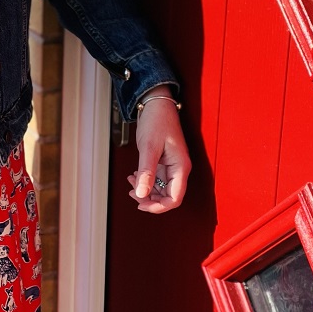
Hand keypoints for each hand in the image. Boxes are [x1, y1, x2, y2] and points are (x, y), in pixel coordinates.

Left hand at [127, 87, 190, 212]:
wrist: (156, 104)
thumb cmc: (157, 120)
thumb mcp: (149, 147)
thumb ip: (146, 172)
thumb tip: (142, 194)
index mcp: (181, 167)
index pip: (175, 198)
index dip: (159, 207)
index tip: (142, 205)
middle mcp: (179, 169)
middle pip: (168, 196)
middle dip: (150, 199)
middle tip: (133, 193)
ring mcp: (172, 166)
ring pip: (161, 189)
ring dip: (146, 190)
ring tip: (131, 183)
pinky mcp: (164, 163)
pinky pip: (157, 179)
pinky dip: (145, 181)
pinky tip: (134, 176)